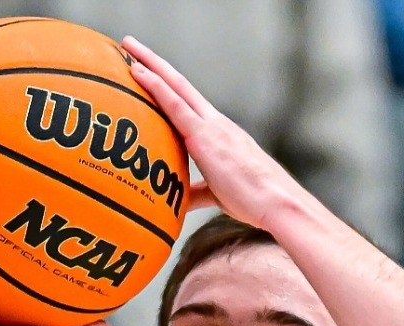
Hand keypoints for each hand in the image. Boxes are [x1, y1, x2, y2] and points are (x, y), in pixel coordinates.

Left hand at [121, 37, 309, 230]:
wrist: (275, 203)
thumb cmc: (253, 200)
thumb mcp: (219, 193)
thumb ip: (197, 192)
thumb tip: (179, 200)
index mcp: (219, 132)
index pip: (188, 101)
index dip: (167, 84)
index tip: (148, 69)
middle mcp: (215, 122)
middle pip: (179, 84)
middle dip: (155, 63)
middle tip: (131, 44)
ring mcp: (211, 125)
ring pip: (175, 86)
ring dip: (150, 64)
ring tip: (128, 46)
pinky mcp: (204, 136)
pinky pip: (175, 104)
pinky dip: (155, 86)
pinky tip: (137, 72)